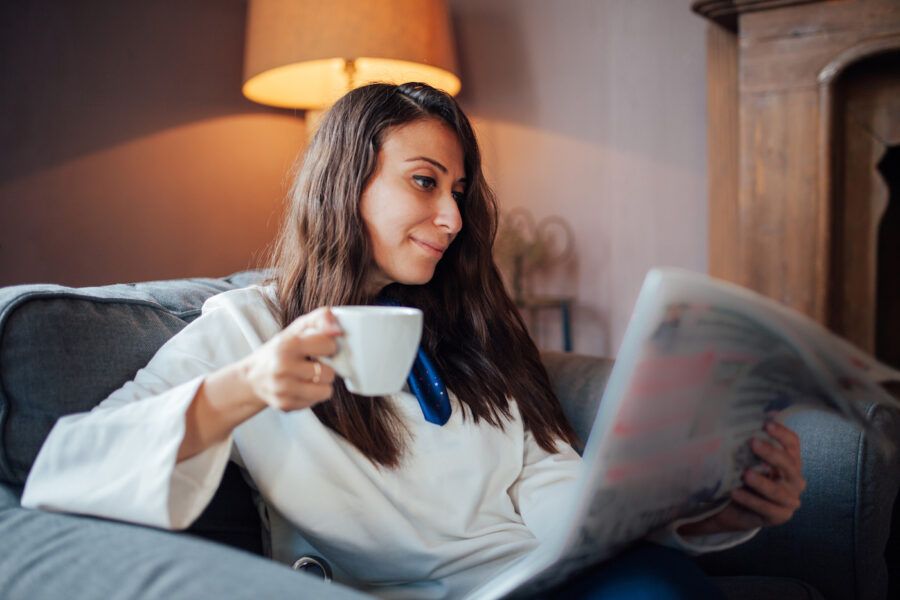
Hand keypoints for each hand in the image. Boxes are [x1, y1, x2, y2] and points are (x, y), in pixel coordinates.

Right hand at [240, 307, 341, 411]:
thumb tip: (337, 329)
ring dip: (321, 383)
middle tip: (312, 363)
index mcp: (288, 345)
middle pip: (329, 373)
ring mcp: (283, 388)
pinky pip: (316, 401)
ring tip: (308, 376)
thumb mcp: (297, 328)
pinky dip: (312, 394)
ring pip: (326, 390)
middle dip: (325, 368)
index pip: (328, 345)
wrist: (253, 376)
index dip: (328, 346)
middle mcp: (283, 367)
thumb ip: (320, 319)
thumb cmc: (281, 350)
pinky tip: (300, 386)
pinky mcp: (285, 404)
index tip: (319, 347)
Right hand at [678, 420, 805, 535]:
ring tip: (754, 441)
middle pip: (781, 490)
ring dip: (773, 454)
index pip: (768, 510)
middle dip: (764, 483)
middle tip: (746, 472)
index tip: (733, 493)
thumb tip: (677, 528)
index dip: (752, 502)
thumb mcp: (721, 517)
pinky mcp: (793, 455)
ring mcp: (794, 475)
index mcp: (776, 514)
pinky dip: (782, 434)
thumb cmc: (736, 503)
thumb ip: (702, 524)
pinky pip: (793, 445)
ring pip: (789, 465)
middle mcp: (790, 496)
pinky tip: (767, 423)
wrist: (756, 487)